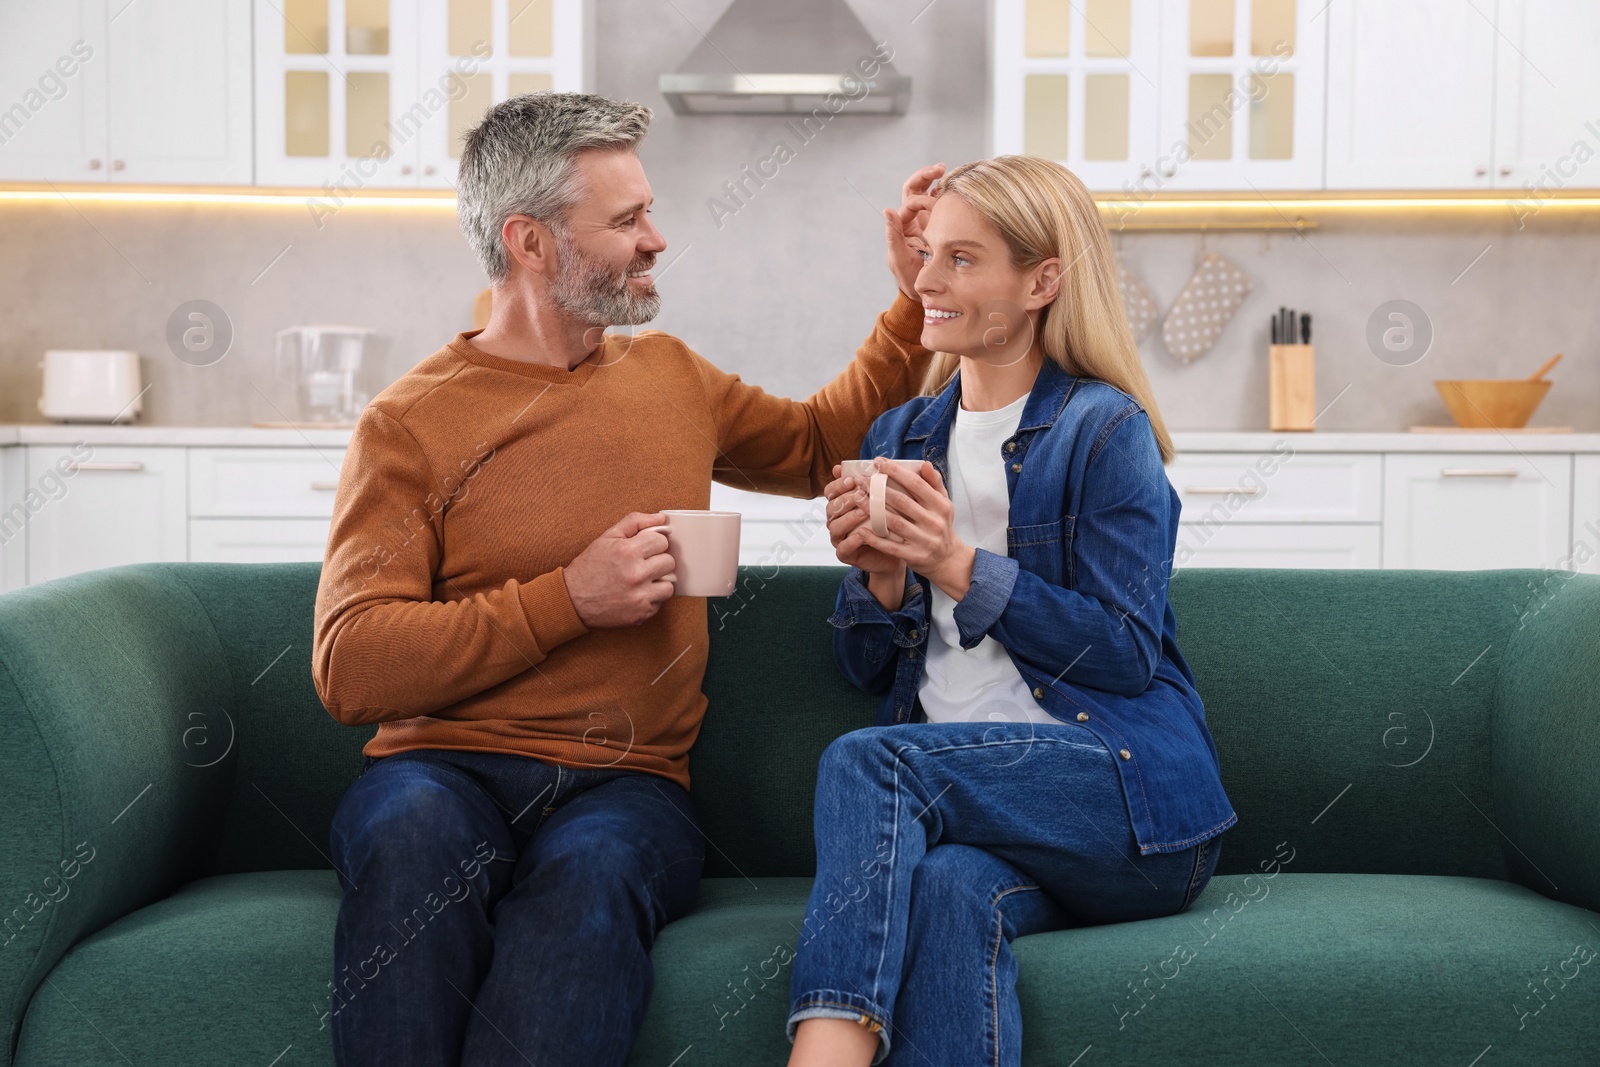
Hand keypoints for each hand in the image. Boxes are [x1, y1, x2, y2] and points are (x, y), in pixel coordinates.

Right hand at [563, 512, 675, 627]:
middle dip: (657, 561)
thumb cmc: (590, 566)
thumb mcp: (607, 537)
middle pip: (669, 562)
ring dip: (658, 582)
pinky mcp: (641, 613)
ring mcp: (640, 596)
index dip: (653, 544)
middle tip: (642, 564)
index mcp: (628, 551)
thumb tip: (661, 518)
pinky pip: (660, 603)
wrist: (573, 599)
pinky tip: (635, 594)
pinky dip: (651, 598)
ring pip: (670, 585)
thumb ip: (635, 523)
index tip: (644, 549)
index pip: (662, 542)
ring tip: (642, 580)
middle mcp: (636, 574)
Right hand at [824, 464, 904, 577]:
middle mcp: (838, 519)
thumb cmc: (894, 523)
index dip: (839, 484)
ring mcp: (840, 537)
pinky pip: (843, 548)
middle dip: (844, 499)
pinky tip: (862, 534)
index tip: (854, 479)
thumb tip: (895, 461)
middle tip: (859, 494)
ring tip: (863, 512)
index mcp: (844, 503)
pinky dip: (851, 540)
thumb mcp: (893, 501)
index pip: (832, 490)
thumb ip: (890, 481)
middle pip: (831, 506)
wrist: (898, 551)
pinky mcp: (846, 554)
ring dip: (848, 518)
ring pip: (835, 526)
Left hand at [852, 458, 975, 597]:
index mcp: (941, 506)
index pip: (916, 484)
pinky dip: (875, 538)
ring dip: (873, 510)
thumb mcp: (944, 504)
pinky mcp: (914, 556)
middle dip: (879, 488)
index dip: (896, 472)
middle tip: (861, 479)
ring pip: (893, 522)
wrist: (948, 560)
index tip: (879, 462)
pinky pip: (891, 546)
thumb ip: (935, 484)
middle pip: (902, 501)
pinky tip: (861, 530)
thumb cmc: (941, 525)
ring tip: (857, 498)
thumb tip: (924, 464)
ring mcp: (924, 540)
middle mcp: (933, 522)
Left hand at [884, 163, 943, 301]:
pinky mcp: (938, 224)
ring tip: (944, 170)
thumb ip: (893, 235)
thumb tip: (887, 210)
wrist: (923, 290)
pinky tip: (951, 186)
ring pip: (927, 192)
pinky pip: (939, 203)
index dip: (923, 200)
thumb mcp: (898, 258)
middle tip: (939, 168)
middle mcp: (913, 219)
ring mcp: (926, 220)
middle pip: (915, 189)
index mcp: (903, 225)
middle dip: (925, 176)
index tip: (936, 205)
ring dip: (934, 179)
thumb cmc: (908, 277)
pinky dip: (943, 192)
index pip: (911, 202)